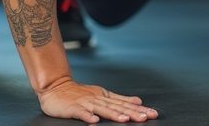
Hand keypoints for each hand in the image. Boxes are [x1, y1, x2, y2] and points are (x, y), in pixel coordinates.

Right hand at [38, 78, 158, 122]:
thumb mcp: (103, 94)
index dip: (139, 109)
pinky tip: (94, 121)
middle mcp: (98, 99)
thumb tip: (138, 101)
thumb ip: (120, 99)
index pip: (125, 104)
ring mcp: (86, 103)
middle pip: (117, 107)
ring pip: (102, 109)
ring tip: (125, 119)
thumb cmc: (79, 93)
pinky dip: (87, 116)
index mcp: (106, 97)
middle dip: (132, 113)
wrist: (55, 87)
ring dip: (114, 114)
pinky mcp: (73, 108)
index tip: (152, 113)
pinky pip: (81, 113)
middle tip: (145, 117)